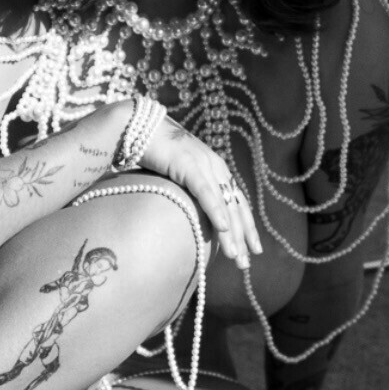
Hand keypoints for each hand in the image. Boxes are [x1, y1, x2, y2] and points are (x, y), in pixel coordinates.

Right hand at [140, 118, 261, 266]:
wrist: (135, 125)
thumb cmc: (151, 152)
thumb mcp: (175, 175)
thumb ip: (186, 192)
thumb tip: (187, 216)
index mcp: (214, 168)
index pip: (236, 202)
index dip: (247, 226)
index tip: (253, 249)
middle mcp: (214, 165)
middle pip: (235, 206)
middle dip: (243, 236)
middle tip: (247, 263)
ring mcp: (203, 163)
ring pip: (223, 203)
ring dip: (232, 233)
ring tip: (237, 257)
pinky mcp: (188, 164)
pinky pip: (205, 192)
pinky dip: (216, 210)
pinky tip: (223, 228)